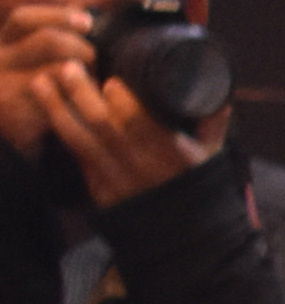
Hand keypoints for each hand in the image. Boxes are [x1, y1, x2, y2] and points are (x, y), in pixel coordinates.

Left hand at [0, 11, 209, 205]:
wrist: (184, 236)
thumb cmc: (199, 190)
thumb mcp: (213, 156)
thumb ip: (213, 125)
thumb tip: (220, 98)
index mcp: (171, 154)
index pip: (138, 120)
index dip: (120, 97)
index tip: (111, 80)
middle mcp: (140, 165)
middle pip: (102, 122)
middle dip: (82, 92)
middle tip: (71, 67)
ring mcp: (116, 178)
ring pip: (79, 137)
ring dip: (58, 107)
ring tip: (45, 82)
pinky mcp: (100, 189)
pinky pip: (77, 155)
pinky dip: (63, 131)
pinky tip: (52, 111)